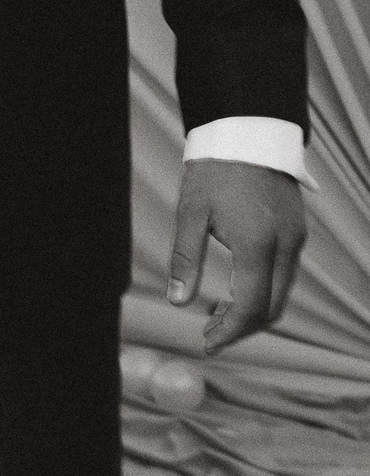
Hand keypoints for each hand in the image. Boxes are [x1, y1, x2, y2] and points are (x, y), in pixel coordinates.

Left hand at [167, 157, 307, 353]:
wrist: (248, 132)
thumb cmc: (215, 170)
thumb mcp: (191, 211)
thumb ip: (186, 258)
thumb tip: (178, 302)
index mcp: (258, 244)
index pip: (250, 308)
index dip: (229, 332)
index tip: (207, 343)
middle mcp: (285, 246)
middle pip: (272, 308)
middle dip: (241, 328)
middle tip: (209, 331)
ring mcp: (296, 239)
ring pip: (283, 294)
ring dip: (254, 311)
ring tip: (217, 312)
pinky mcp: (297, 232)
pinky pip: (286, 275)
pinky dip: (265, 291)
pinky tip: (237, 288)